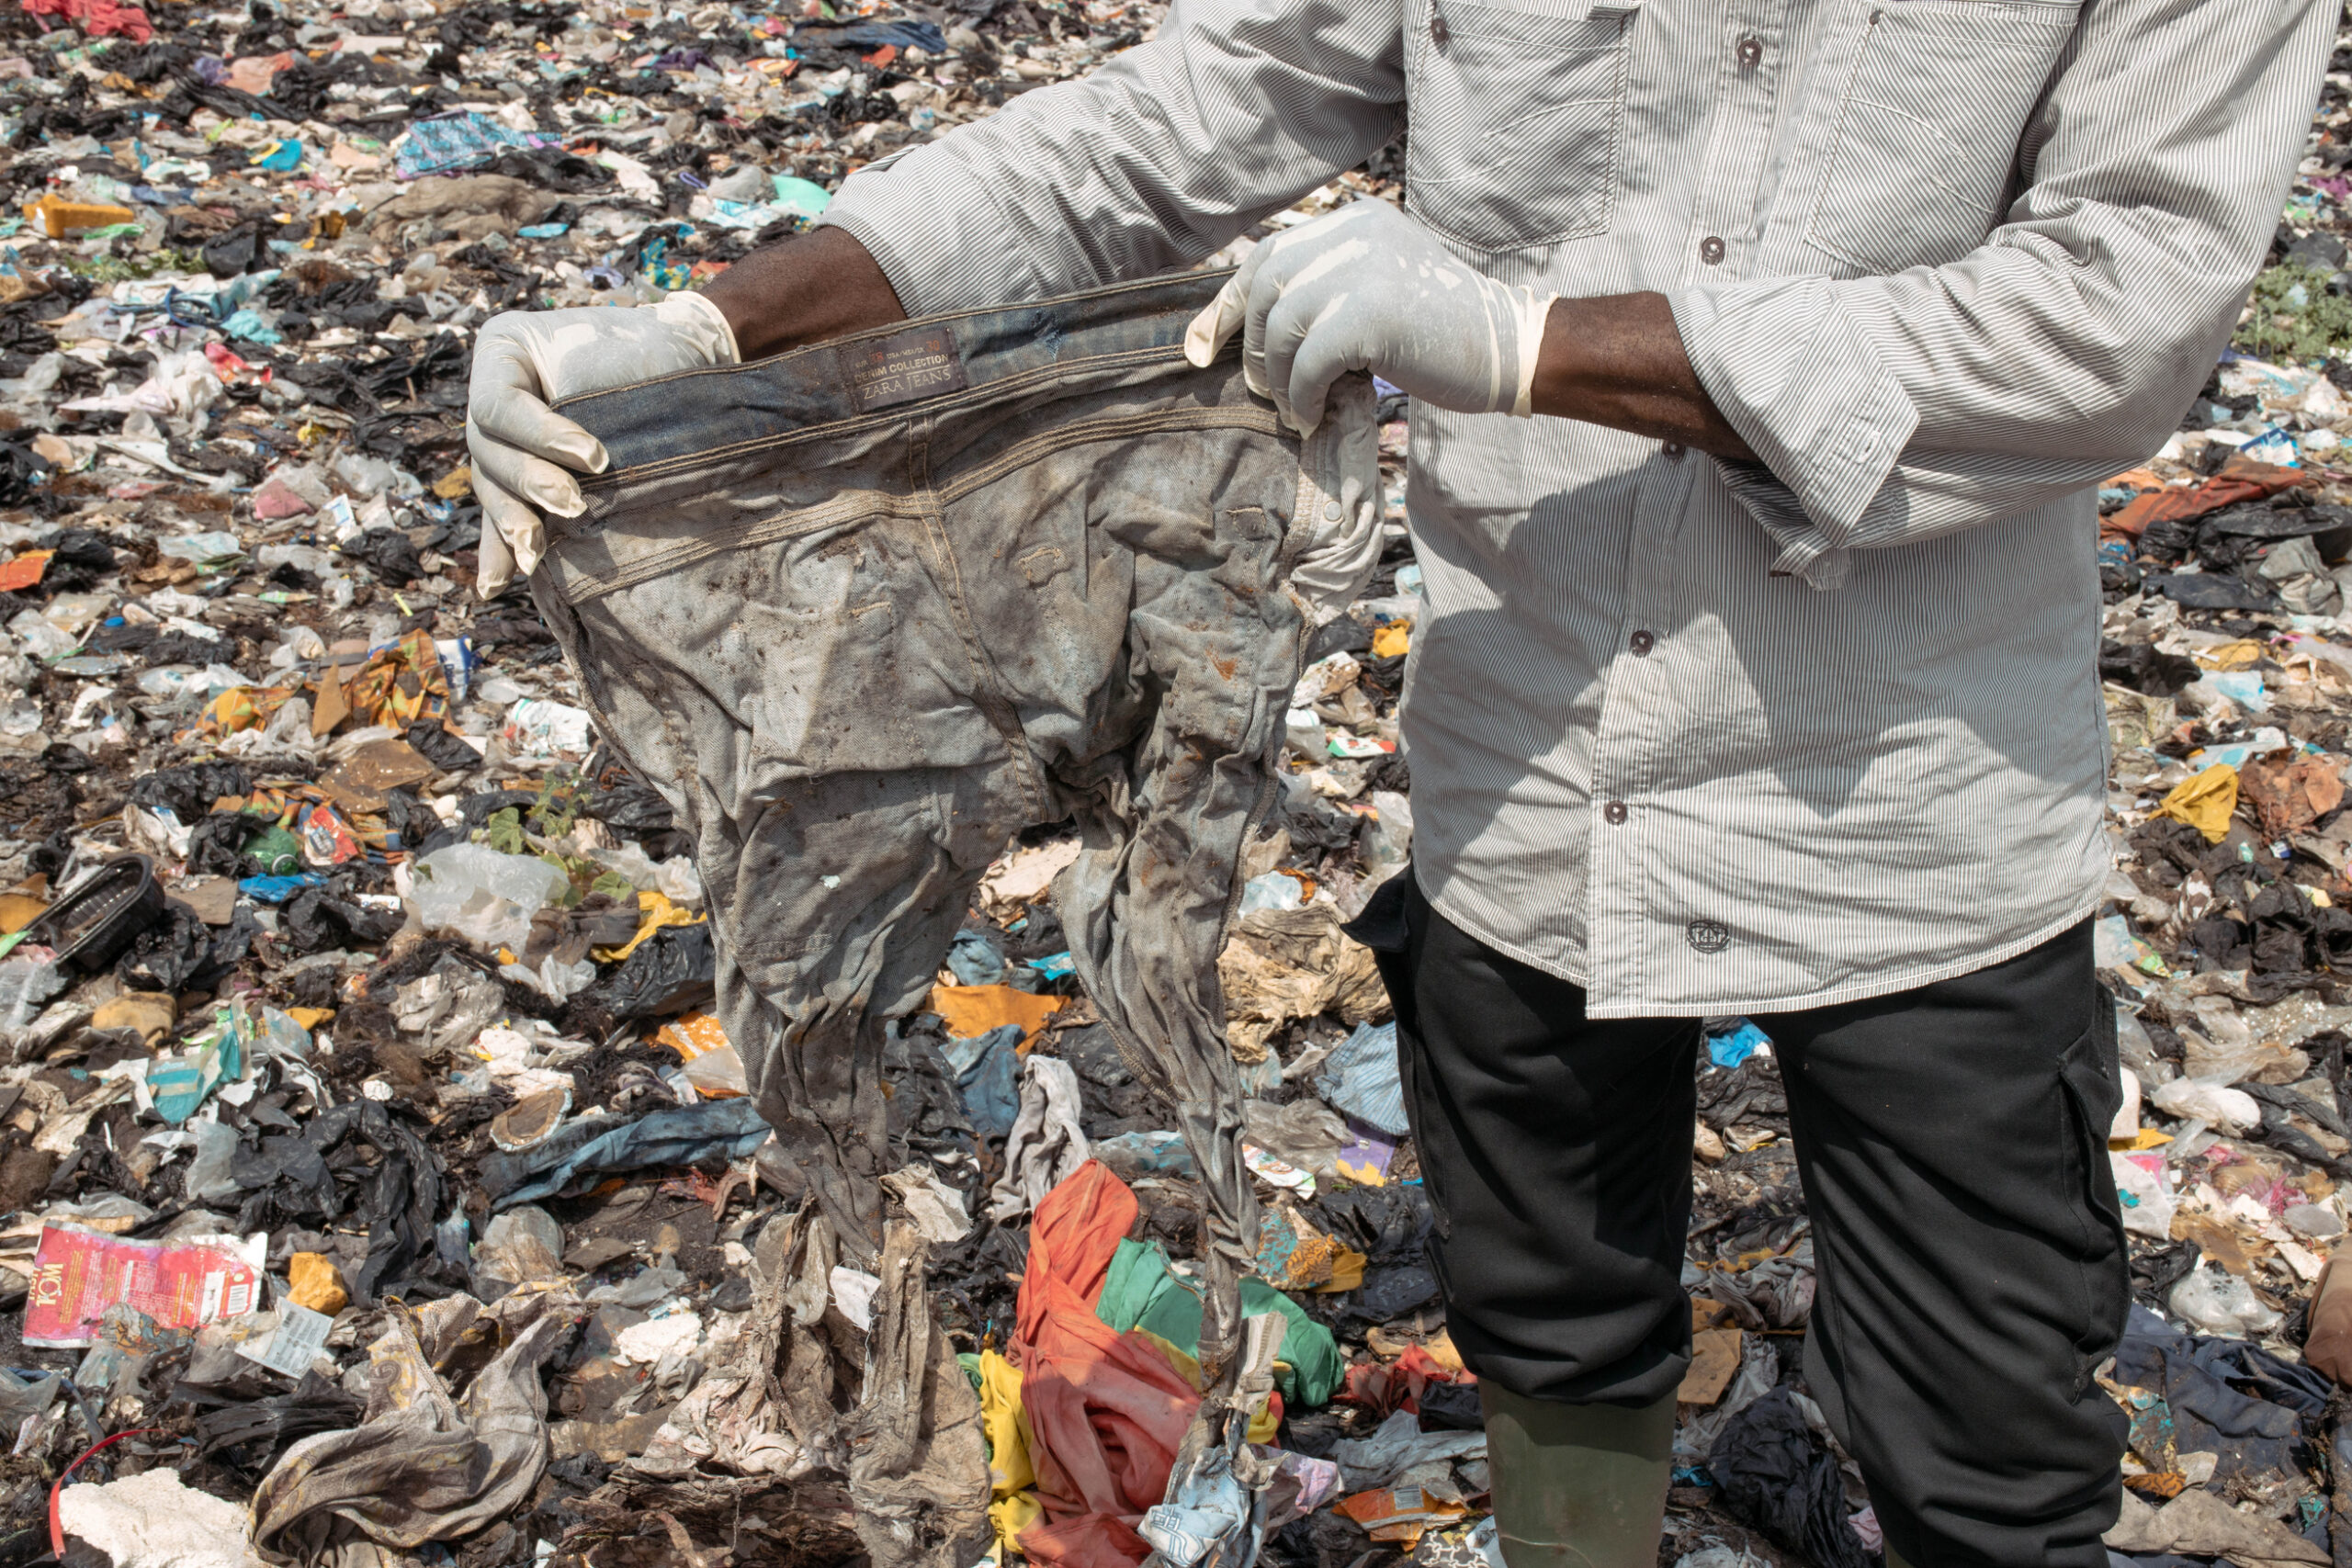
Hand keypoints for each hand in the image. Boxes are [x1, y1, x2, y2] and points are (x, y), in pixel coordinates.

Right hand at [466, 292, 738, 596]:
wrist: (680, 357)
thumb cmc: (650, 349)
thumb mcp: (612, 362)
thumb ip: (582, 406)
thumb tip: (578, 476)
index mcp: (503, 352)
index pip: (498, 405)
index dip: (539, 435)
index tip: (596, 457)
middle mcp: (493, 396)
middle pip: (489, 451)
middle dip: (531, 484)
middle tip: (575, 507)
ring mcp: (504, 441)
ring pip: (493, 487)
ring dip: (513, 525)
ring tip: (533, 556)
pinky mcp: (524, 480)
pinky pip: (504, 513)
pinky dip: (500, 550)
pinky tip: (492, 587)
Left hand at [1183, 199, 1554, 434]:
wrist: (1512, 348)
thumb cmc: (1447, 333)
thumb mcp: (1383, 287)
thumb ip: (1331, 288)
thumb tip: (1259, 330)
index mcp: (1355, 222)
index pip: (1270, 255)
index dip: (1228, 303)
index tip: (1201, 345)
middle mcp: (1355, 234)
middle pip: (1267, 286)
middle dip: (1252, 345)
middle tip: (1265, 387)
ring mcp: (1362, 269)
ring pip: (1281, 326)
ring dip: (1279, 377)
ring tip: (1295, 405)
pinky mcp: (1369, 313)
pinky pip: (1307, 362)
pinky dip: (1302, 395)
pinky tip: (1313, 415)